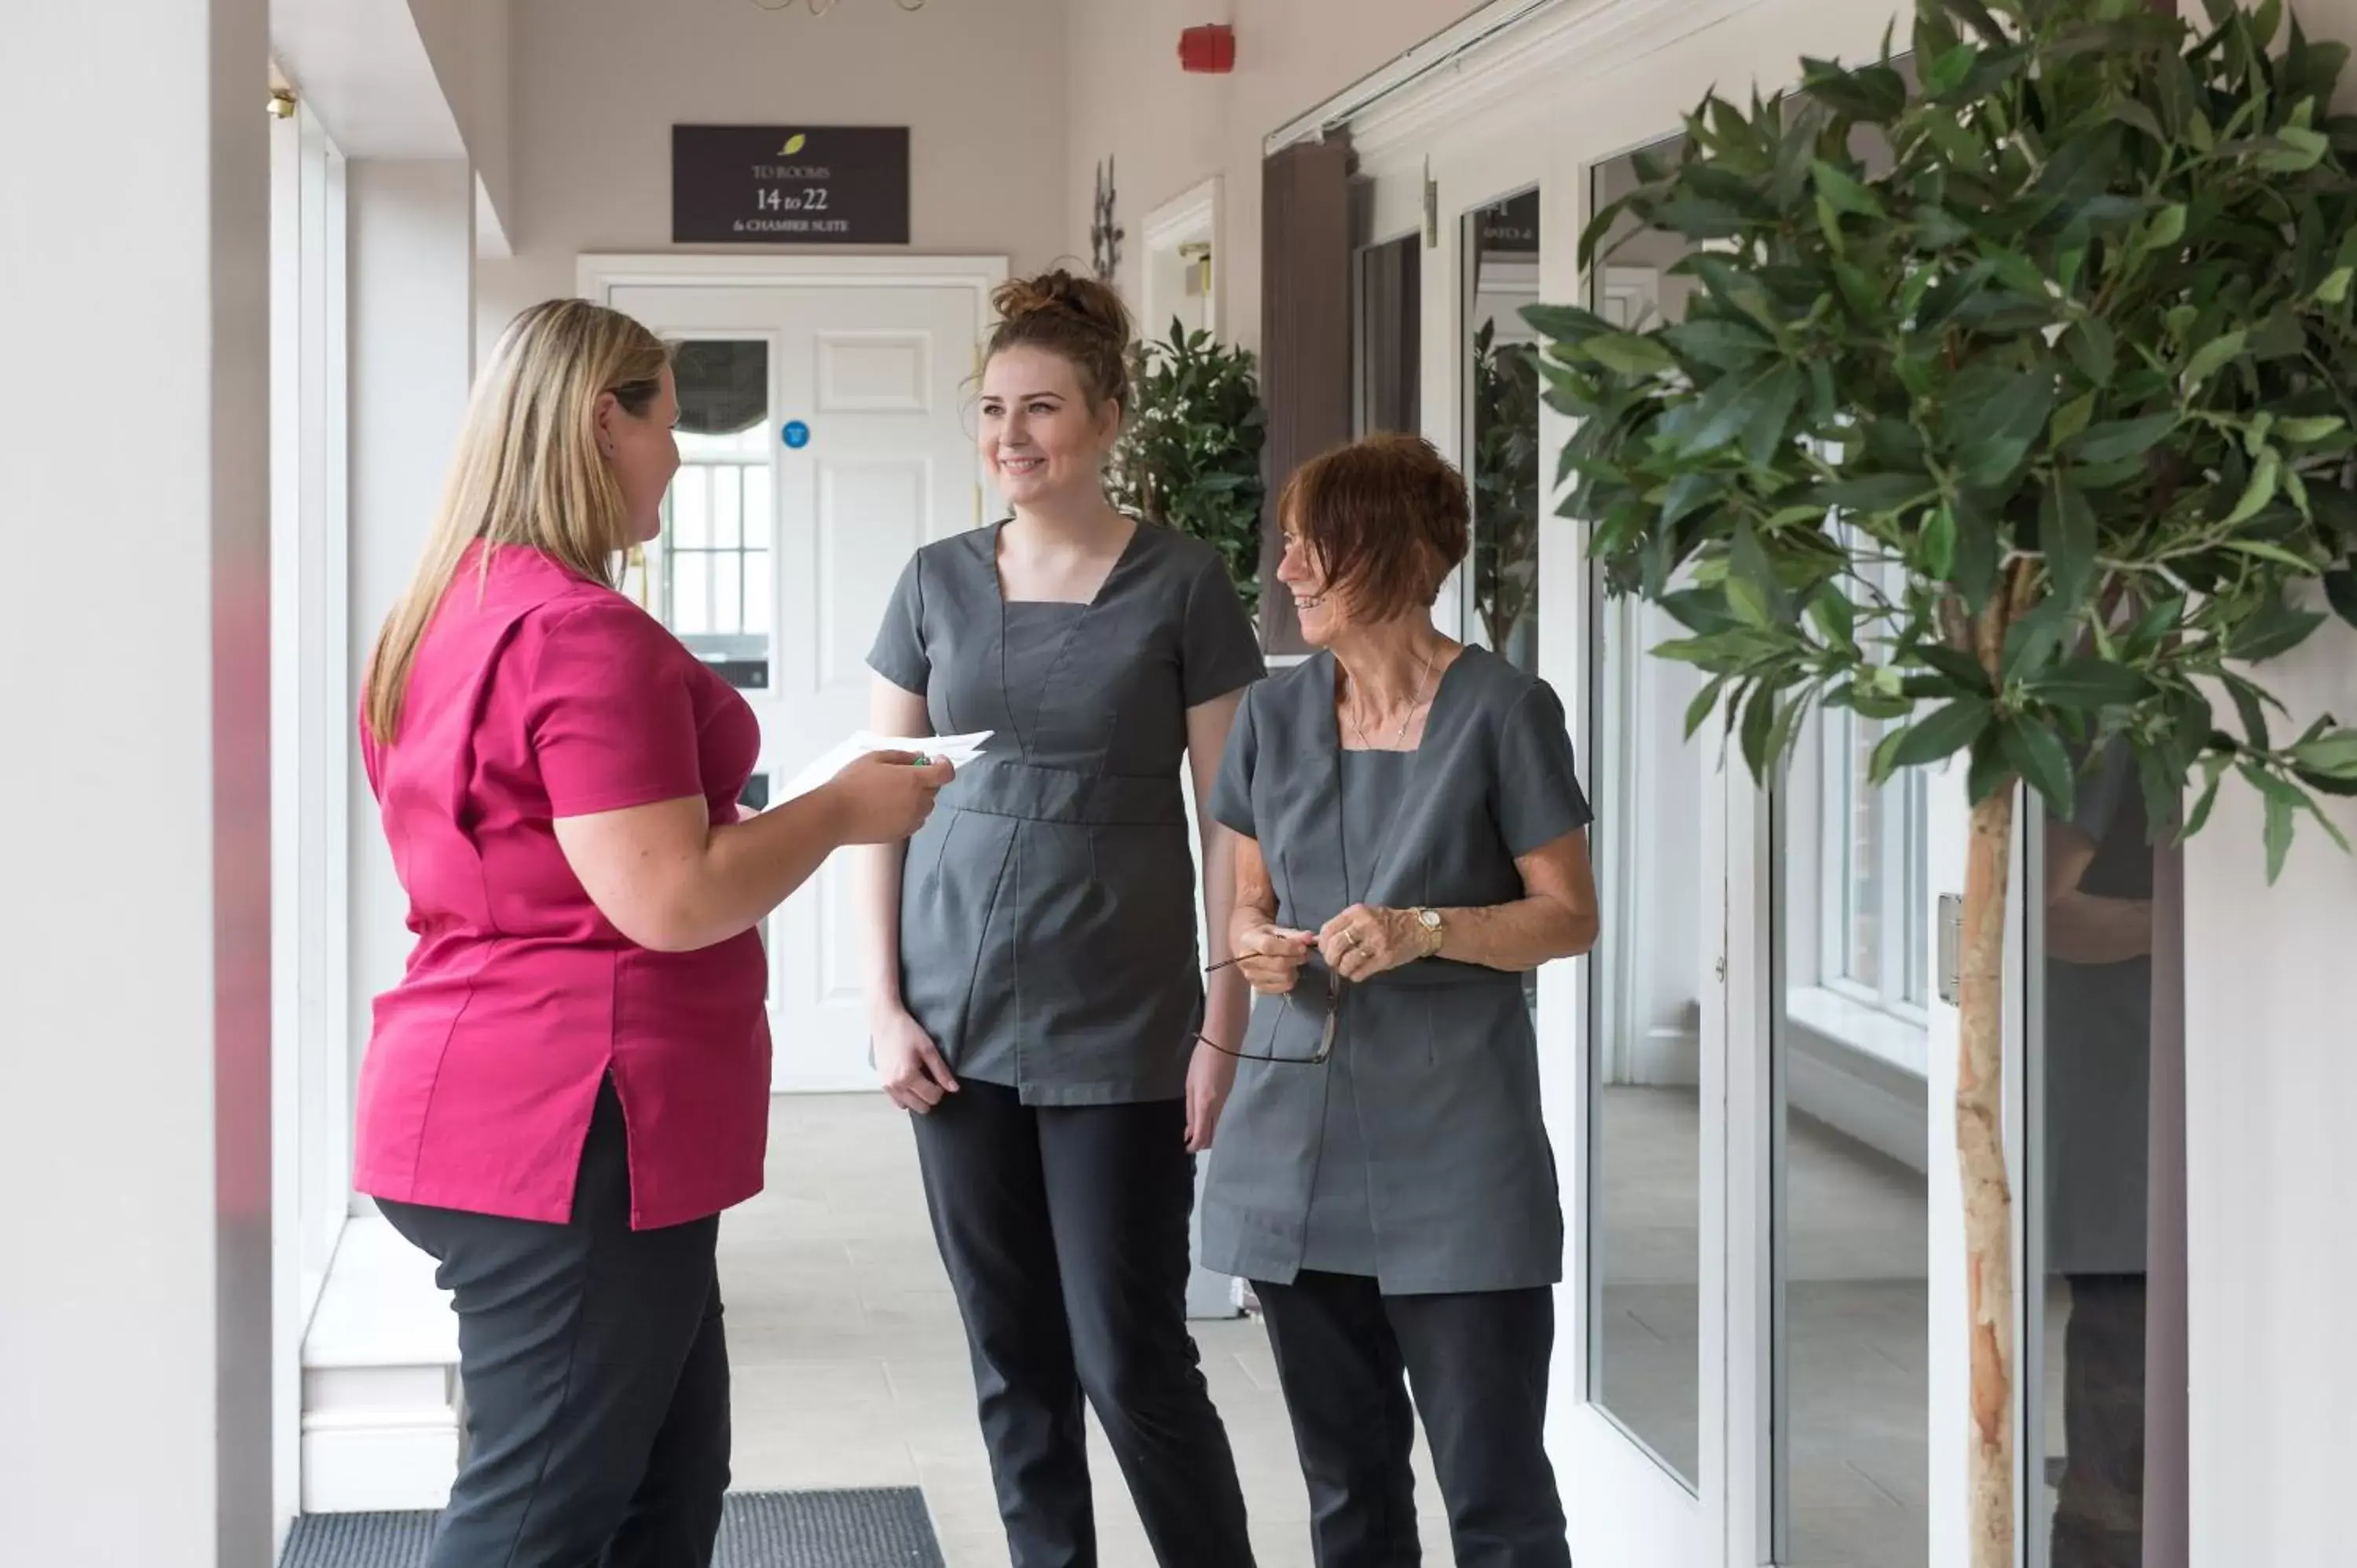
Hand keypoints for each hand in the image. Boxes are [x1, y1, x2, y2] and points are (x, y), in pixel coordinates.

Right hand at [825, 751, 953, 844]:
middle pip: (935, 789)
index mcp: (914, 781)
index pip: (946, 773)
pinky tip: (889, 807)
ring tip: (894, 792)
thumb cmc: (852, 783)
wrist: (835, 815)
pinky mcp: (901, 834)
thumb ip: (902, 756)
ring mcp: (911, 821)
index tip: (934, 760)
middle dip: (926, 780)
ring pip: (926, 807)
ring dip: (918, 798)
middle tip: (905, 774)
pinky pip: (915, 821)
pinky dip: (910, 812)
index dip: (944, 764)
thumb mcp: (875, 758)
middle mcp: (917, 802)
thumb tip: (919, 757)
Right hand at [874, 1005, 958, 1112]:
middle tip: (931, 1079)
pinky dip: (906, 1097)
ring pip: (909, 1106)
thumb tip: (954, 1088)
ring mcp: (887, 1086)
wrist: (885, 1022)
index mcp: (908, 1076)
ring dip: (918, 1098)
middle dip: (930, 1096)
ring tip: (920, 1079)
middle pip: (921, 1106)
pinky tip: (910, 1083)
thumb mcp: (928, 1049)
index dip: (941, 1089)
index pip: (932, 1097)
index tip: (939, 1077)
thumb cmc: (907, 1031)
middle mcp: (895, 1085)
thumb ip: (941, 1071)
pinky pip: (897, 1102)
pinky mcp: (882, 1084)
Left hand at [1185, 1040, 1235, 1152]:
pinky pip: (1220, 1116)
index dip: (1193, 1146)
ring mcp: (1226, 1102)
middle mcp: (1218, 1108)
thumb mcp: (1190, 1086)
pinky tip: (1203, 1116)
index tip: (1186, 1148)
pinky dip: (1212, 1122)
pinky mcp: (1228, 1096)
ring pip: (1217, 1127)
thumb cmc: (1201, 1060)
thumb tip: (1189, 1131)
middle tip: (1189, 1140)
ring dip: (1207, 1132)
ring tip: (1193, 1128)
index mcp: (1205, 1105)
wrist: (1223, 1044)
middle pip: (1212, 1136)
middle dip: (1202, 1143)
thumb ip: (1191, 1110)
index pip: (1202, 1136)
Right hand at [1233, 921, 1314, 994]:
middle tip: (1304, 954)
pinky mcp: (1258, 988)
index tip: (1303, 946)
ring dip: (1294, 970)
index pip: (1269, 946)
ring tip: (1296, 962)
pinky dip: (1290, 980)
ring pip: (1282, 978)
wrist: (1249, 946)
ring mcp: (1251, 977)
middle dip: (1296, 959)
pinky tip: (1290, 972)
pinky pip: (1282, 988)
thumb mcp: (1277, 930)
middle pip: (1278, 965)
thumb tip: (1309, 938)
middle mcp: (1247, 961)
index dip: (1289, 947)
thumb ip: (1294, 934)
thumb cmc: (1265, 936)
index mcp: (1249, 941)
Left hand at [1318, 905, 1420, 982]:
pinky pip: (1361, 972)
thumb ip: (1344, 926)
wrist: (1417, 928)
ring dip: (1342, 969)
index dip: (1323, 944)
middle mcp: (1366, 925)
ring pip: (1347, 961)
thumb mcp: (1364, 916)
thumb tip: (1319, 941)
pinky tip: (1357, 973)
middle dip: (1330, 959)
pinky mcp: (1385, 958)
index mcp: (1357, 912)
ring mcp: (1377, 942)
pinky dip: (1354, 976)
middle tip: (1334, 963)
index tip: (1326, 951)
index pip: (1328, 929)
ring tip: (1346, 969)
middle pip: (1335, 946)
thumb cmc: (1387, 922)